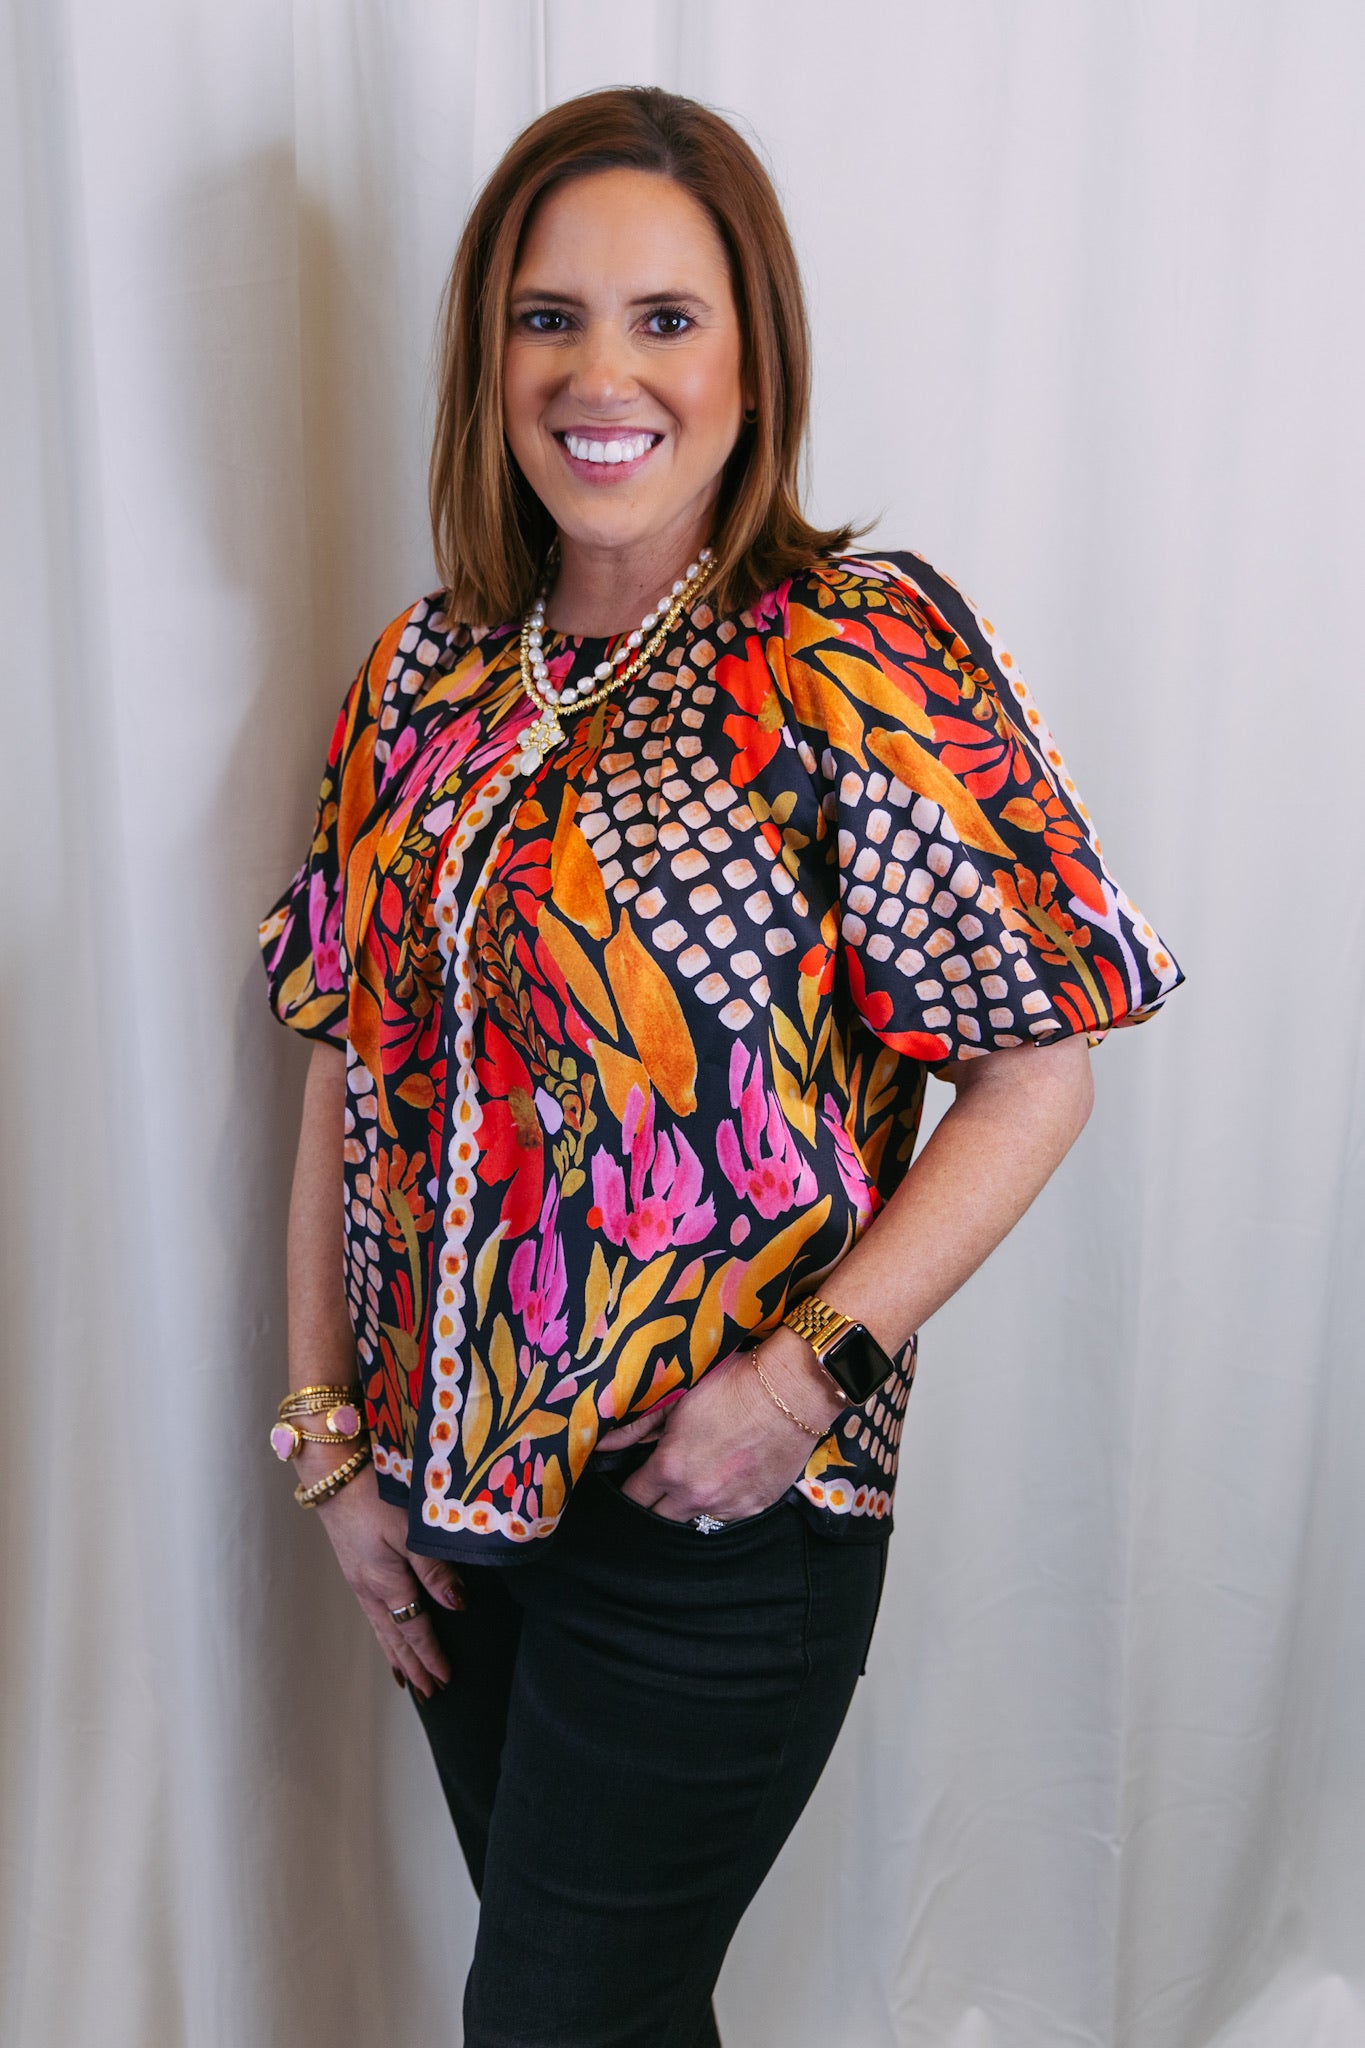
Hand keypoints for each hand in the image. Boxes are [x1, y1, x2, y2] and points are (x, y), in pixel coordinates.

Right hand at [312, 1459, 465, 1700]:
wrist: (333, 1475)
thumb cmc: (375, 1495)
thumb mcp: (410, 1529)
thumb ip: (434, 1568)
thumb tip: (457, 1605)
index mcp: (386, 1583)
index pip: (415, 1629)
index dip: (431, 1655)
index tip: (445, 1679)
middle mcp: (370, 1589)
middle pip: (395, 1637)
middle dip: (412, 1666)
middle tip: (427, 1695)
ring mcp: (359, 1580)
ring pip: (381, 1628)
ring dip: (396, 1655)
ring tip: (406, 1678)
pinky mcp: (354, 1568)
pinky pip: (372, 1613)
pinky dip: (382, 1633)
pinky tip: (386, 1633)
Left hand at [596, 1335, 844, 1524]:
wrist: (792, 1392)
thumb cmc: (732, 1384)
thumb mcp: (678, 1396)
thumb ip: (636, 1424)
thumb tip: (599, 1442)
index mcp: (670, 1468)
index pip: (634, 1497)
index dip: (628, 1488)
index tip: (632, 1477)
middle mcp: (696, 1495)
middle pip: (659, 1519)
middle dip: (654, 1503)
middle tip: (658, 1482)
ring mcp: (728, 1506)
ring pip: (693, 1521)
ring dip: (687, 1506)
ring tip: (692, 1480)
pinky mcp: (755, 1507)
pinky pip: (726, 1517)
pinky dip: (719, 1504)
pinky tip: (722, 1480)